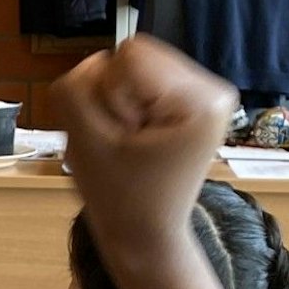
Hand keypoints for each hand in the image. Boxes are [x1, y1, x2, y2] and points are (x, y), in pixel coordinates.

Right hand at [51, 36, 236, 264]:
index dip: (108, 96)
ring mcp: (204, 94)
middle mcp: (212, 89)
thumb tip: (92, 63)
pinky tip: (134, 137)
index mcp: (199, 99)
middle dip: (113, 97)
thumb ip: (75, 90)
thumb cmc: (117, 196)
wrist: (144, 233)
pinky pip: (139, 80)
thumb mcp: (85, 141)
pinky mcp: (191, 101)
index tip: (122, 138)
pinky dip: (125, 106)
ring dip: (116, 102)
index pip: (127, 56)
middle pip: (132, 55)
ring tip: (129, 141)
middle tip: (124, 141)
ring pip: (131, 66)